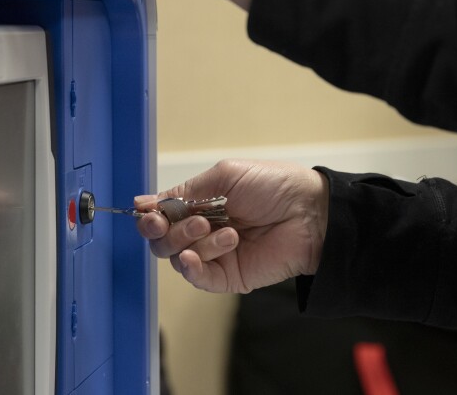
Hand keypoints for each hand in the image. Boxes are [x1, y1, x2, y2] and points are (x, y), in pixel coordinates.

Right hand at [135, 160, 328, 292]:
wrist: (310, 212)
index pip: (162, 217)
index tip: (147, 213)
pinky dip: (192, 268)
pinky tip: (197, 255)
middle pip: (163, 242)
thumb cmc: (273, 186)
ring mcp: (215, 257)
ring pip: (178, 259)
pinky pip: (198, 279)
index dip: (151, 216)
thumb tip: (147, 202)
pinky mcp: (229, 278)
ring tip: (225, 230)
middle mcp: (202, 232)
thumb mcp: (224, 176)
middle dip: (169, 231)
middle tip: (196, 221)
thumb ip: (185, 191)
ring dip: (192, 242)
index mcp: (200, 205)